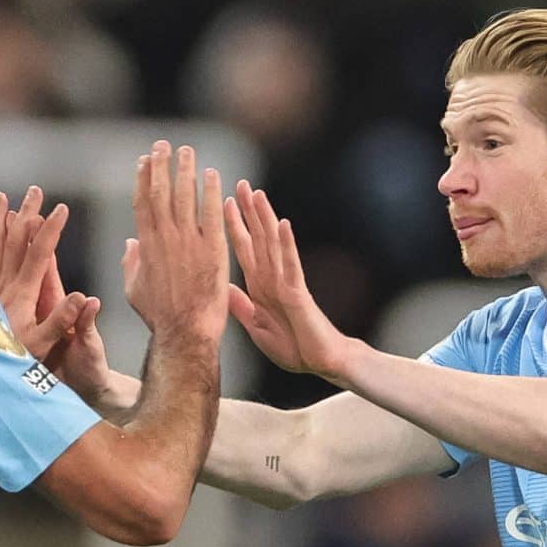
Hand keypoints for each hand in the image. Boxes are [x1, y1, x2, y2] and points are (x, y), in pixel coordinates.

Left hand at [0, 185, 96, 362]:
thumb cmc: (17, 361)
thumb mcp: (45, 345)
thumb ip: (62, 320)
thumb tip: (84, 296)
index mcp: (24, 294)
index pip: (39, 253)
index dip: (51, 229)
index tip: (61, 208)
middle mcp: (5, 286)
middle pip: (15, 241)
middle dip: (26, 214)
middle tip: (34, 191)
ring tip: (0, 198)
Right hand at [124, 141, 227, 342]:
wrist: (186, 332)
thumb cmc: (160, 316)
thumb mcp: (134, 290)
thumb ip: (131, 263)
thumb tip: (130, 243)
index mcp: (146, 245)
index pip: (143, 202)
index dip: (143, 178)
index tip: (144, 160)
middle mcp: (166, 238)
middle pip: (162, 192)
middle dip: (162, 166)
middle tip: (164, 146)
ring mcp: (190, 242)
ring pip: (186, 196)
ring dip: (186, 170)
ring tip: (187, 151)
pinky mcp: (213, 249)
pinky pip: (213, 213)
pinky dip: (211, 192)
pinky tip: (212, 174)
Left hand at [224, 181, 356, 381]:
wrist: (322, 364)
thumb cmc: (295, 349)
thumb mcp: (257, 328)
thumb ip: (241, 307)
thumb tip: (224, 287)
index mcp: (260, 288)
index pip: (245, 250)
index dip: (234, 227)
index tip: (223, 203)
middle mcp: (272, 279)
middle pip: (258, 238)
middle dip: (249, 212)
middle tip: (240, 183)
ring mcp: (286, 283)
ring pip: (273, 244)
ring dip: (265, 219)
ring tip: (257, 194)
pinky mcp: (299, 292)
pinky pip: (291, 265)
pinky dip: (286, 244)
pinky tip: (283, 224)